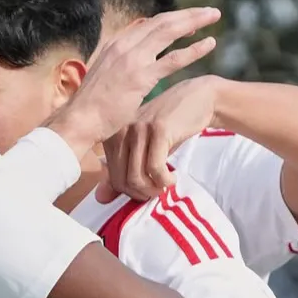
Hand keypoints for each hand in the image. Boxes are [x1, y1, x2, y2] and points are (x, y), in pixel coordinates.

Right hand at [46, 8, 219, 157]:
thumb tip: (131, 70)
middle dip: (188, 14)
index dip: (170, 19)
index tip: (187, 20)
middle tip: (209, 12)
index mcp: (114, 43)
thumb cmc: (91, 105)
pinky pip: (174, 59)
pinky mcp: (141, 77)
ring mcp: (132, 59)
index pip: (148, 24)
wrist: (79, 119)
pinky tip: (210, 44)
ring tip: (214, 16)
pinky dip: (194, 49)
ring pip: (170, 31)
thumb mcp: (105, 76)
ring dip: (195, 21)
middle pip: (162, 21)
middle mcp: (123, 45)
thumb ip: (120, 68)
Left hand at [99, 76, 222, 201]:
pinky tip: (173, 176)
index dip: (132, 192)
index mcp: (111, 138)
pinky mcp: (157, 131)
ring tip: (166, 184)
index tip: (149, 190)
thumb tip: (100, 199)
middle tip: (159, 190)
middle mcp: (119, 132)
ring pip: (136, 177)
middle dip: (143, 194)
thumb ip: (122, 173)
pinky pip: (155, 168)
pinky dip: (165, 180)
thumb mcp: (143, 151)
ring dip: (154, 189)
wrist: (197, 99)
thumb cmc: (168, 129)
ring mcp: (137, 130)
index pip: (112, 179)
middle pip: (123, 181)